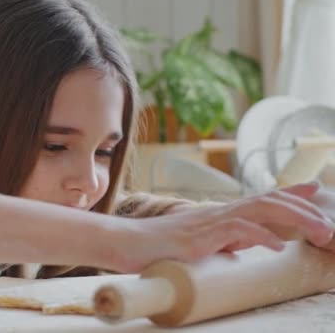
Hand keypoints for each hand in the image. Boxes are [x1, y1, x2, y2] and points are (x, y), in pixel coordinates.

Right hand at [109, 183, 334, 272]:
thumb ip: (217, 240)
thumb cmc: (152, 247)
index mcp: (216, 215)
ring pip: (259, 211)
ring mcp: (208, 222)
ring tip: (319, 233)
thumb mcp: (193, 243)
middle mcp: (216, 213)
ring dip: (293, 220)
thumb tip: (239, 244)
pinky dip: (259, 237)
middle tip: (328, 223)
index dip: (288, 194)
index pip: (259, 199)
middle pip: (267, 202)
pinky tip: (276, 246)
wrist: (123, 244)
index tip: (313, 190)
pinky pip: (235, 231)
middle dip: (302, 209)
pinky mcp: (198, 236)